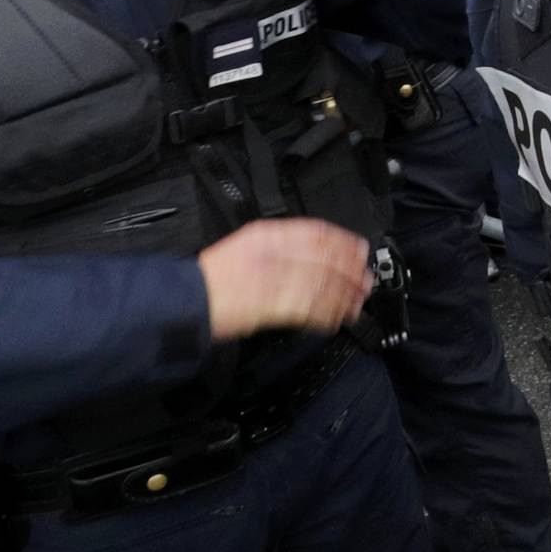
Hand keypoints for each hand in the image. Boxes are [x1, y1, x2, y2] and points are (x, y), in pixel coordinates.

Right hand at [197, 218, 373, 340]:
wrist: (186, 300)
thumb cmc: (212, 278)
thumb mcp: (245, 246)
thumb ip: (278, 247)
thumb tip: (311, 255)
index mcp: (267, 234)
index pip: (317, 233)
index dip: (344, 242)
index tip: (359, 249)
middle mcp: (275, 252)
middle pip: (326, 259)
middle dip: (350, 272)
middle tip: (365, 280)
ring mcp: (275, 278)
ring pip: (323, 285)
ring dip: (344, 296)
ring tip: (356, 303)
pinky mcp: (273, 305)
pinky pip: (310, 309)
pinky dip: (327, 314)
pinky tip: (335, 318)